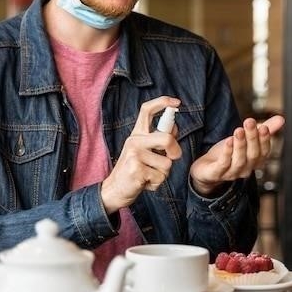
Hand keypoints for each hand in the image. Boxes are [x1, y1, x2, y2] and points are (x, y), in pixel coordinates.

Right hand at [101, 96, 182, 213]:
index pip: (147, 110)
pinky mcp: (136, 171)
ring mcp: (134, 155)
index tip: (177, 103)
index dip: (163, 102)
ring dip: (163, 174)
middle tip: (172, 158)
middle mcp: (134, 141)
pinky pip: (160, 177)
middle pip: (167, 139)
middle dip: (175, 151)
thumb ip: (158, 140)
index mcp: (136, 134)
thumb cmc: (133, 171)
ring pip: (167, 163)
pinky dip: (156, 184)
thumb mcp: (144, 151)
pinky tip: (145, 183)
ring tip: (149, 175)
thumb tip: (174, 128)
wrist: (114, 190)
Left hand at [190, 115, 284, 195]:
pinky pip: (223, 164)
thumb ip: (264, 129)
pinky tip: (228, 141)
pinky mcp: (216, 173)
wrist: (206, 169)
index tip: (264, 126)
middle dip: (252, 138)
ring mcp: (231, 173)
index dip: (264, 140)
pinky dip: (227, 153)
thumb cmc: (228, 153)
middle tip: (249, 122)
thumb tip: (281, 119)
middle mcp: (245, 169)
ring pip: (239, 160)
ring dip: (240, 145)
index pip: (264, 152)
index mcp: (255, 162)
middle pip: (252, 155)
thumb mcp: (245, 139)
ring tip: (239, 130)